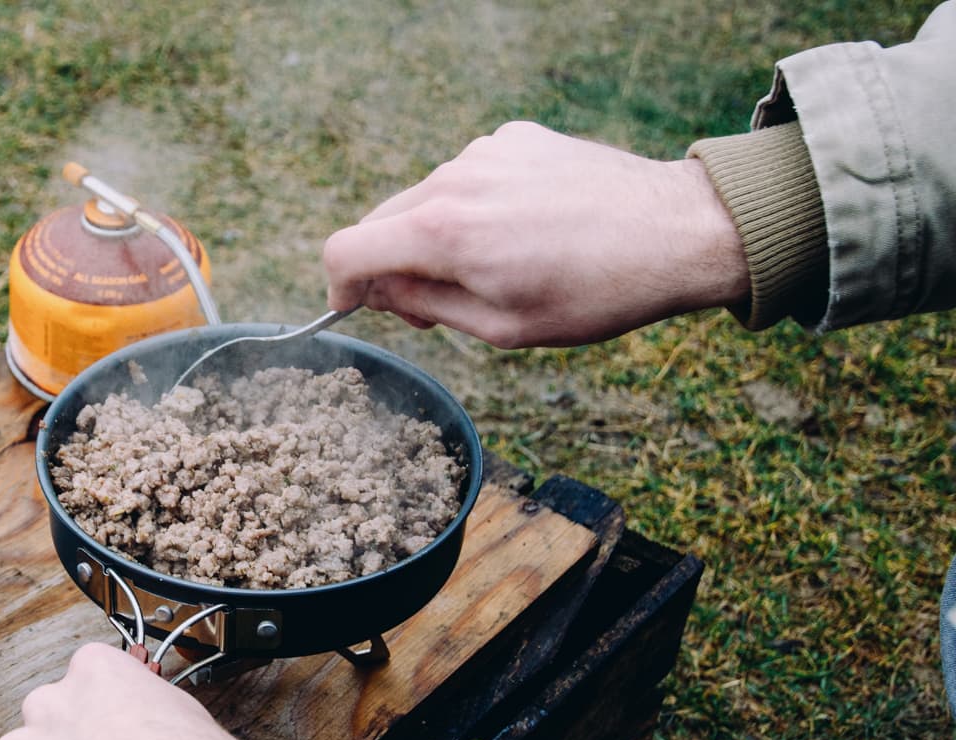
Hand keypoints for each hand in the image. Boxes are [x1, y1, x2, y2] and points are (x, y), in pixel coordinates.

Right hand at [322, 121, 749, 347]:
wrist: (675, 233)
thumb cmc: (594, 294)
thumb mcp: (499, 327)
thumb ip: (423, 306)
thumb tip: (376, 291)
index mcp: (444, 232)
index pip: (346, 250)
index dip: (339, 286)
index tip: (354, 306)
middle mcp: (454, 180)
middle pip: (381, 222)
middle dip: (389, 266)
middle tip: (431, 307)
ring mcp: (485, 152)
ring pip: (424, 200)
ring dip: (435, 236)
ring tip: (493, 268)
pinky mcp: (515, 137)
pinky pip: (467, 177)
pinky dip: (473, 207)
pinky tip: (522, 231)